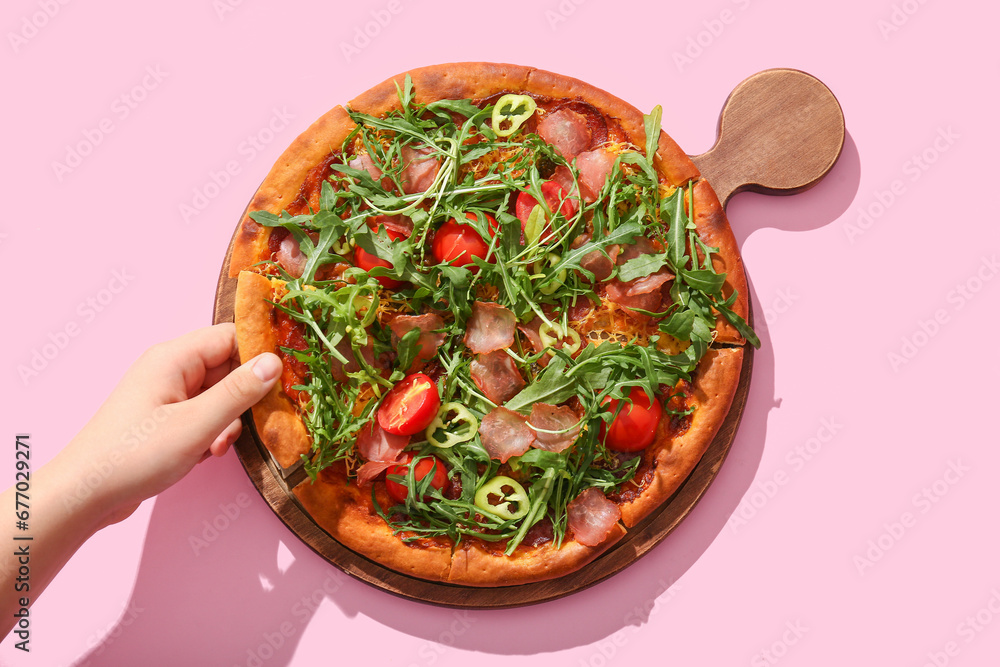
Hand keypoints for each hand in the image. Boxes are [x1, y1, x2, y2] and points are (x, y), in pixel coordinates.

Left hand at [54, 323, 281, 527]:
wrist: (84, 495)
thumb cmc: (135, 456)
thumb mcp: (197, 425)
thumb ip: (239, 392)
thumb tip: (275, 362)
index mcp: (174, 357)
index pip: (231, 337)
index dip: (260, 355)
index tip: (284, 380)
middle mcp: (170, 369)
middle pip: (228, 367)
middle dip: (244, 397)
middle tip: (252, 424)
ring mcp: (166, 395)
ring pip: (218, 395)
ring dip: (228, 421)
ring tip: (217, 446)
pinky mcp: (164, 419)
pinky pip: (203, 414)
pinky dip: (212, 432)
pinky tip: (206, 454)